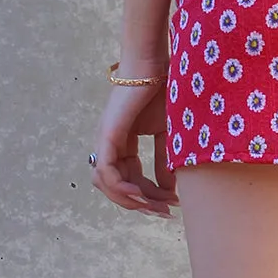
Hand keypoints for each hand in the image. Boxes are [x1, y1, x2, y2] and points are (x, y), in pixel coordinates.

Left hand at [89, 78, 178, 217]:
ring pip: (108, 185)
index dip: (150, 195)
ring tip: (155, 205)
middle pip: (119, 187)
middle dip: (143, 203)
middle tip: (166, 212)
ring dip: (131, 200)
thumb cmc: (160, 90)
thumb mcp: (165, 132)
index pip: (131, 180)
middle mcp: (108, 146)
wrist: (153, 65)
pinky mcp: (106, 137)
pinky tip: (141, 194)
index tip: (172, 203)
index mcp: (122, 145)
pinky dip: (120, 187)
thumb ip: (163, 159)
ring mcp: (104, 142)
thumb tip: (167, 188)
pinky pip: (106, 173)